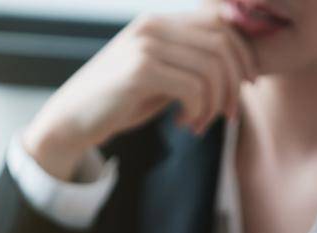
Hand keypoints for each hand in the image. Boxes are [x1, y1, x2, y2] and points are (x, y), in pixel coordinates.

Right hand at [22, 11, 258, 179]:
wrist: (71, 121)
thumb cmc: (117, 103)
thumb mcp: (158, 77)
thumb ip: (187, 65)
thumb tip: (234, 67)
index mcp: (160, 22)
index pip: (220, 22)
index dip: (243, 54)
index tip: (245, 86)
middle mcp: (154, 25)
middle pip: (222, 44)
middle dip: (235, 84)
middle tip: (229, 115)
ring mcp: (146, 45)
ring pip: (211, 69)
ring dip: (215, 104)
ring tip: (200, 125)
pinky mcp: (140, 71)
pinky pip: (193, 88)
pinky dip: (197, 111)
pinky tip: (184, 124)